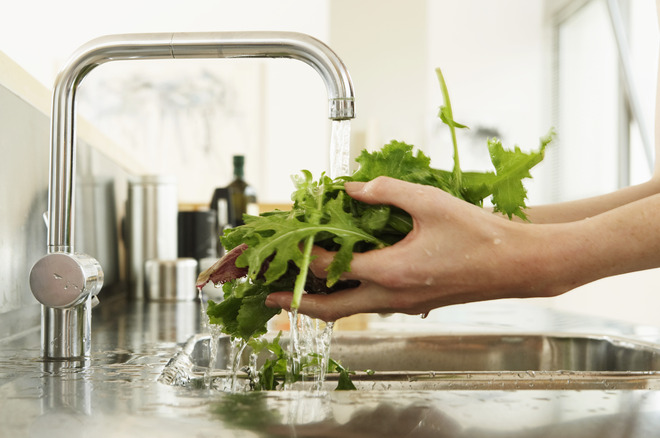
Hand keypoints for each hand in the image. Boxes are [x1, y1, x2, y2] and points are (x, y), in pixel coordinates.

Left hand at [265, 177, 577, 320]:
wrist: (519, 265)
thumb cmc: (480, 234)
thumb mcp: (429, 202)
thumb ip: (384, 191)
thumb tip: (349, 186)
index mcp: (391, 272)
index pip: (330, 267)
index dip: (303, 255)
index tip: (282, 245)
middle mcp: (391, 297)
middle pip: (329, 309)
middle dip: (295, 303)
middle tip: (268, 297)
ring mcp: (402, 305)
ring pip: (347, 312)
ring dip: (318, 302)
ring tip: (296, 290)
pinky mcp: (413, 304)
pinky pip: (367, 306)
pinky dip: (345, 299)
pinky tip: (341, 281)